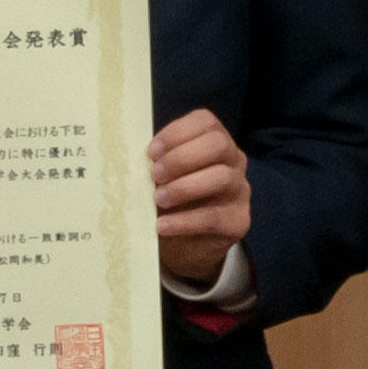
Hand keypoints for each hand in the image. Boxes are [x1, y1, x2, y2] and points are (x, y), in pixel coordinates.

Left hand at [149, 107, 251, 290]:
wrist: (183, 246)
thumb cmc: (170, 202)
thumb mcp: (161, 178)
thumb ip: (155, 163)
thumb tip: (128, 155)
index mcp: (214, 142)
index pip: (206, 122)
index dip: (177, 133)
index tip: (151, 152)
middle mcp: (233, 162)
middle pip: (218, 145)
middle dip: (181, 158)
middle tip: (154, 174)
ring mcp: (240, 191)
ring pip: (221, 177)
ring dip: (183, 187)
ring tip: (157, 199)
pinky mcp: (238, 221)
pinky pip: (214, 217)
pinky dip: (184, 221)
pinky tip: (163, 226)